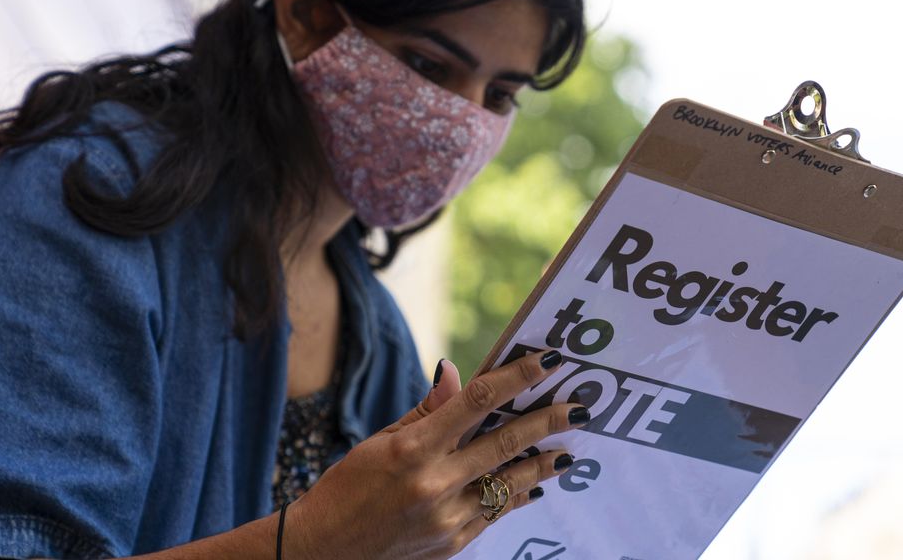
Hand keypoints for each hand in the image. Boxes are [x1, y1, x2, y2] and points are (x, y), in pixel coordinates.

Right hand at [285, 350, 585, 559]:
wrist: (324, 551)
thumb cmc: (349, 487)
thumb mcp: (380, 441)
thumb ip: (426, 411)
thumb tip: (454, 371)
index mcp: (412, 447)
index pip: (476, 401)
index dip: (516, 378)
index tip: (546, 362)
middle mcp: (433, 482)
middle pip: (505, 443)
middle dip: (547, 421)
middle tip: (578, 408)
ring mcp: (446, 517)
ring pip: (509, 482)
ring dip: (542, 463)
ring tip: (568, 449)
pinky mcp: (452, 543)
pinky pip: (495, 513)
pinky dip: (516, 495)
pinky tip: (535, 484)